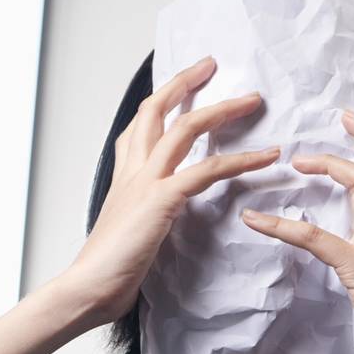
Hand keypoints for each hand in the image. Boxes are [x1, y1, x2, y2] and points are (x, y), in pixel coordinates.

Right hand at [52, 57, 279, 329]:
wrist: (87, 287)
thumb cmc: (105, 272)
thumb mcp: (125, 234)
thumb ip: (141, 219)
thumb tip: (152, 225)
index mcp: (123, 180)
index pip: (137, 130)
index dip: (159, 104)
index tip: (178, 89)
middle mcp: (133, 173)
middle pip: (155, 111)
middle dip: (183, 83)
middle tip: (209, 66)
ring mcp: (147, 182)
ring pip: (185, 128)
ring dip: (221, 109)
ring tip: (250, 100)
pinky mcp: (163, 199)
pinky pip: (209, 169)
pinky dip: (242, 159)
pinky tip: (266, 156)